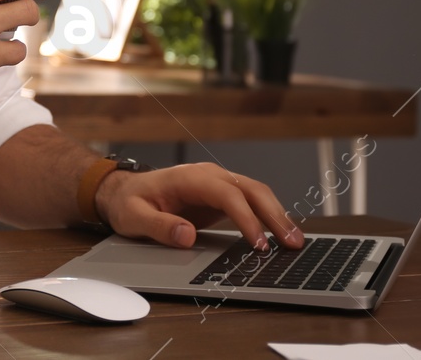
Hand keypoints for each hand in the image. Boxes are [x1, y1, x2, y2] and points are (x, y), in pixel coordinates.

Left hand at [95, 162, 304, 250]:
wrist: (124, 190)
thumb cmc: (129, 202)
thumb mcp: (134, 217)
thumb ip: (158, 226)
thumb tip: (186, 235)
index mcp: (189, 178)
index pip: (227, 194)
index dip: (246, 218)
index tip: (258, 244)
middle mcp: (208, 176)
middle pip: (251, 190)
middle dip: (275, 215)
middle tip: (292, 243)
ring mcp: (217, 184)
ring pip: (256, 194)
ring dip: (278, 215)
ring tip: (295, 241)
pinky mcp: (221, 196)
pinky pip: (251, 203)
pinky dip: (269, 216)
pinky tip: (281, 234)